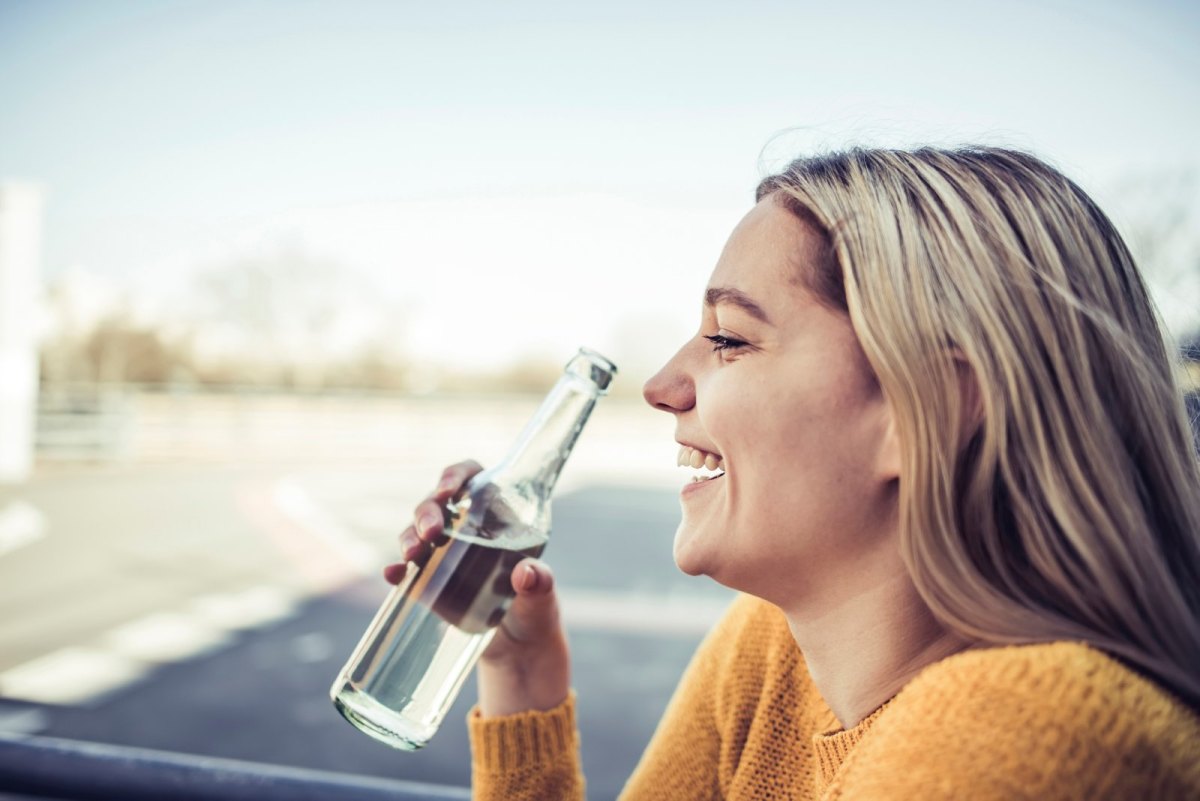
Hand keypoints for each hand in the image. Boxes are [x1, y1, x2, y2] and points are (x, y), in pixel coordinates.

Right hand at [385, 460, 570, 716]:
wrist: (518, 656)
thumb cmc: (536, 617)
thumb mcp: (543, 602)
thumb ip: (541, 587)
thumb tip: (528, 573)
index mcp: (499, 519)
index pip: (474, 480)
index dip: (457, 475)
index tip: (449, 489)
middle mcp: (468, 531)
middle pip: (439, 503)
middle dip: (427, 511)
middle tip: (430, 532)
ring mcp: (446, 556)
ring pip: (418, 532)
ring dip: (408, 536)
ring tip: (411, 555)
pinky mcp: (430, 584)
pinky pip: (406, 570)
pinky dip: (396, 570)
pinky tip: (392, 575)